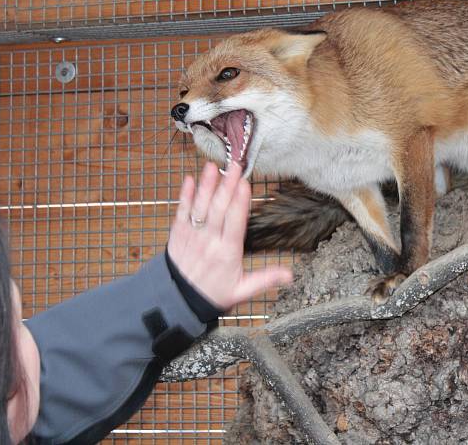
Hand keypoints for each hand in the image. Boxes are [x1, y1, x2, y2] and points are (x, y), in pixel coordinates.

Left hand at [167, 162, 292, 309]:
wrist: (178, 301)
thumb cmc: (212, 294)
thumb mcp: (242, 291)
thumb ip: (265, 279)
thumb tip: (290, 275)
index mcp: (228, 253)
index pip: (235, 223)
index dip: (240, 202)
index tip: (245, 184)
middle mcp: (209, 241)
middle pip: (219, 209)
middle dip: (227, 186)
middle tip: (234, 167)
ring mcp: (192, 236)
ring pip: (200, 207)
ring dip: (206, 186)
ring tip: (212, 167)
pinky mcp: (178, 234)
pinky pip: (181, 212)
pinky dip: (184, 196)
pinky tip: (189, 180)